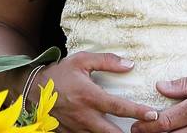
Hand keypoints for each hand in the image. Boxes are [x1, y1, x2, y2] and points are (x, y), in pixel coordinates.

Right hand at [37, 52, 158, 132]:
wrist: (32, 90)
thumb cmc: (60, 73)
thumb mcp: (81, 60)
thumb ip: (106, 61)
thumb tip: (130, 64)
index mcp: (89, 96)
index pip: (119, 107)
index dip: (138, 111)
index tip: (153, 115)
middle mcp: (84, 115)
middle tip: (146, 131)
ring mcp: (76, 127)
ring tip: (131, 132)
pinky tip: (107, 131)